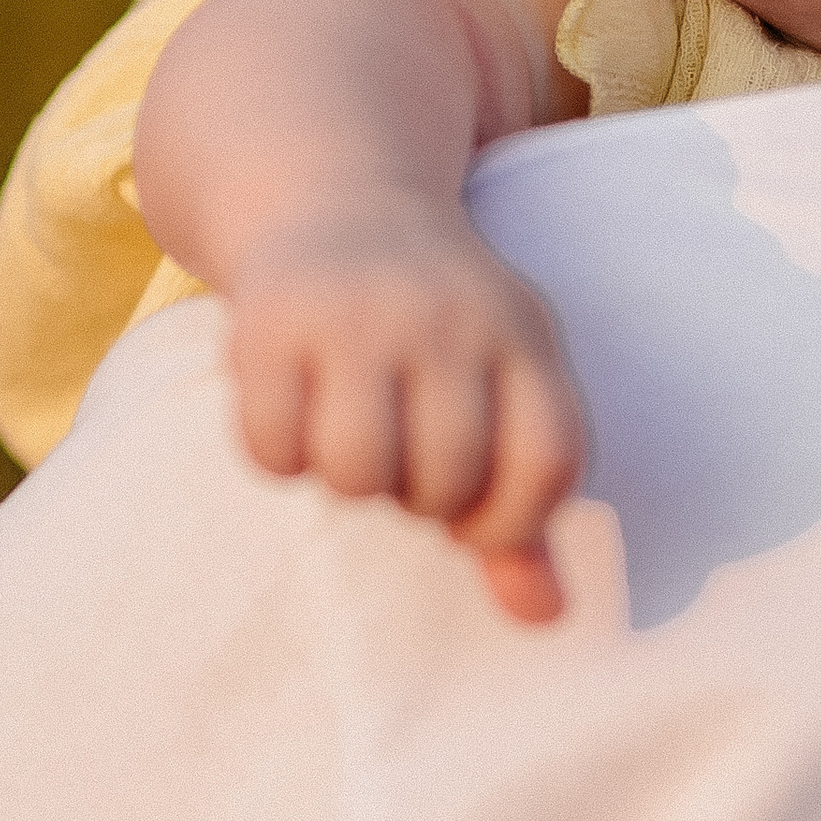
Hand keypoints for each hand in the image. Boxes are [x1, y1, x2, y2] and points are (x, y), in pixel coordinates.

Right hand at [223, 199, 582, 622]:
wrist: (337, 201)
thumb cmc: (434, 331)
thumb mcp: (498, 391)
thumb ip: (520, 508)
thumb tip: (544, 620)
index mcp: (522, 333)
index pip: (550, 462)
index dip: (514, 520)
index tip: (478, 511)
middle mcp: (446, 317)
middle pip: (447, 479)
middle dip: (421, 498)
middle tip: (404, 457)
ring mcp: (356, 314)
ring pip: (357, 472)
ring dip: (351, 483)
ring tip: (353, 436)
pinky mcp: (270, 319)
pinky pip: (274, 449)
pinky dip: (279, 455)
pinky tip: (295, 411)